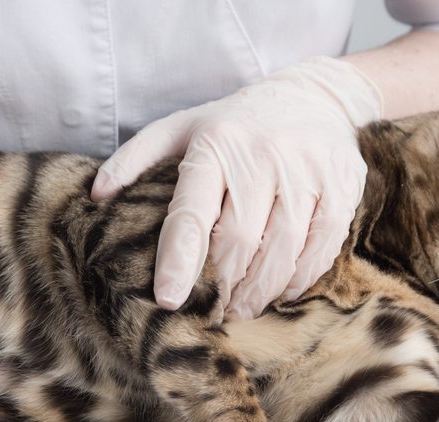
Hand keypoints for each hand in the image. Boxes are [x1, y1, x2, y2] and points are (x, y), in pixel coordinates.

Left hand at [91, 57, 383, 319]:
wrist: (314, 95)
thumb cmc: (235, 123)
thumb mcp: (181, 128)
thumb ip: (135, 159)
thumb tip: (94, 197)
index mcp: (215, 144)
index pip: (192, 213)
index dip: (179, 261)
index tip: (169, 299)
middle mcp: (263, 153)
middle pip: (239, 241)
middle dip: (223, 286)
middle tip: (214, 309)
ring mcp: (308, 168)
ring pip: (283, 250)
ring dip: (260, 291)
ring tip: (244, 308)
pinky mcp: (344, 184)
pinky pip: (322, 246)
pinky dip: (300, 278)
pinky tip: (282, 290)